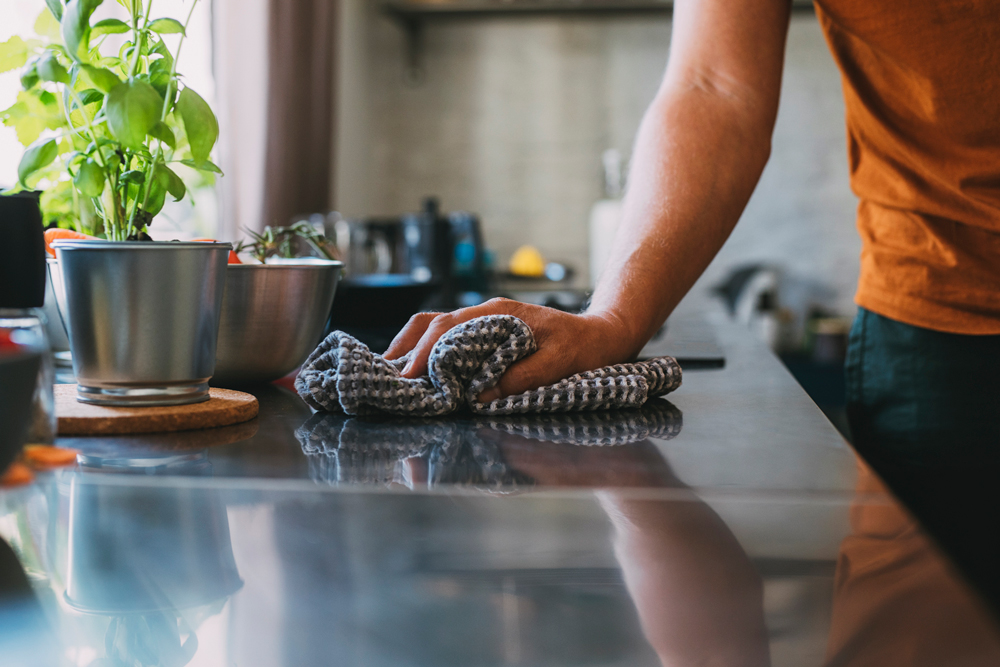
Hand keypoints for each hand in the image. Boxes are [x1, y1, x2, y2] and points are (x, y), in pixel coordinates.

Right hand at [383, 298, 636, 401]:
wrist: (603, 333)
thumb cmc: (584, 347)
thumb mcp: (559, 364)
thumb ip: (521, 378)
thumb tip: (480, 398)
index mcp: (497, 315)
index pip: (448, 330)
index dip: (422, 354)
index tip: (404, 378)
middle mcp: (485, 313)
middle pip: (431, 324)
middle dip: (403, 350)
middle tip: (381, 377)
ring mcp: (484, 321)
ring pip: (434, 327)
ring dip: (410, 348)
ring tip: (388, 372)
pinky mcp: (486, 333)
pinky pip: (448, 336)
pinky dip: (425, 350)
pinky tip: (416, 369)